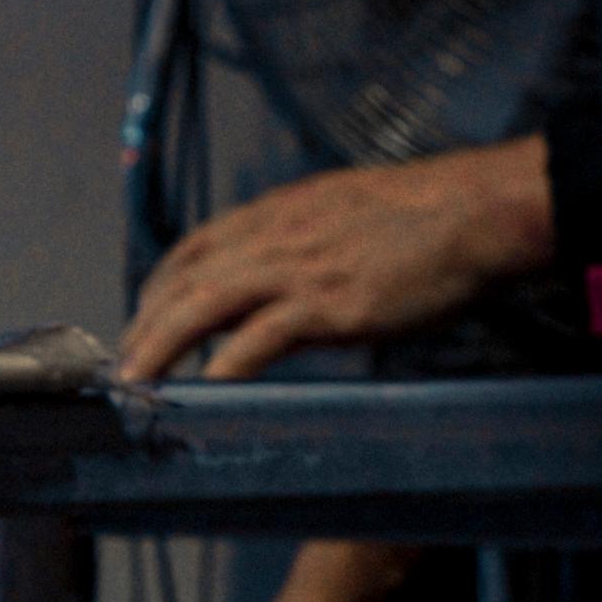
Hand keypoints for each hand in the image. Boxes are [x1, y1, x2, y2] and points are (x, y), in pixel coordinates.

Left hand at [119, 135, 553, 386]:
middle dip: (145, 322)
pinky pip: (257, 339)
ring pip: (202, 305)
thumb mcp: (352, 212)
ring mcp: (299, 267)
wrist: (479, 212)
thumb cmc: (433, 217)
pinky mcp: (327, 304)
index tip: (144, 315)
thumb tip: (300, 269)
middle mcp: (277, 233)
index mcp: (282, 209)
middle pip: (185, 277)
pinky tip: (201, 392)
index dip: (161, 282)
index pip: (198, 244)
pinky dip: (221, 367)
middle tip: (122, 364)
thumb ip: (313, 237)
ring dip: (160, 345)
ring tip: (135, 383)